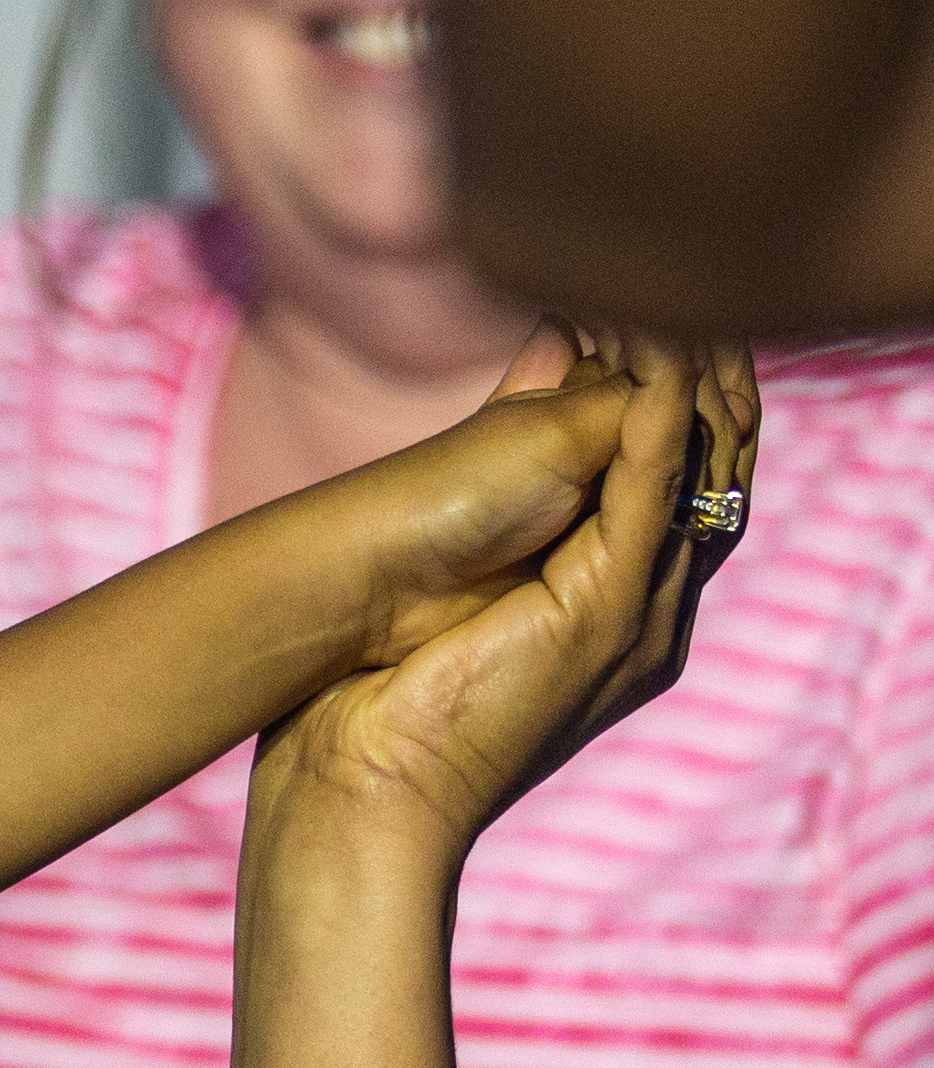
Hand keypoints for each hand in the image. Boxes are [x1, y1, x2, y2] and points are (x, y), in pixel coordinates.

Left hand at [257, 329, 750, 855]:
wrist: (360, 778)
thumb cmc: (383, 681)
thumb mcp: (464, 549)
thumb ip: (509, 469)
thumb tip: (548, 354)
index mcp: (604, 584)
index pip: (671, 464)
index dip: (675, 383)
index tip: (657, 303)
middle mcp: (635, 594)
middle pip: (707, 462)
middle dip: (708, 374)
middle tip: (699, 288)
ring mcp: (628, 606)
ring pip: (696, 475)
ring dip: (697, 387)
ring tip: (696, 305)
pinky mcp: (602, 614)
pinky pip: (648, 505)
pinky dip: (657, 434)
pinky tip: (658, 371)